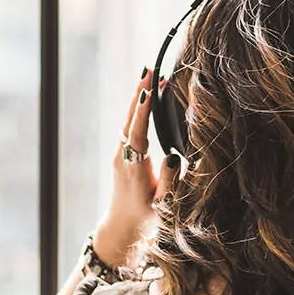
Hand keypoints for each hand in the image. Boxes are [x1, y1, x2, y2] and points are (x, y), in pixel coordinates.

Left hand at [93, 67, 181, 266]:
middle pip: (130, 119)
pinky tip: (145, 96)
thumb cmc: (146, 217)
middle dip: (139, 93)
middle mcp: (123, 157)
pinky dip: (137, 109)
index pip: (138, 133)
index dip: (143, 112)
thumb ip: (169, 181)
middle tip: (148, 68)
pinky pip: (130, 125)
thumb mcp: (163, 204)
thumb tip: (173, 157)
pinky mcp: (122, 153)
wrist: (122, 225)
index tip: (149, 90)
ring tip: (148, 74)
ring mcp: (120, 154)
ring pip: (128, 120)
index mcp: (133, 167)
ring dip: (138, 96)